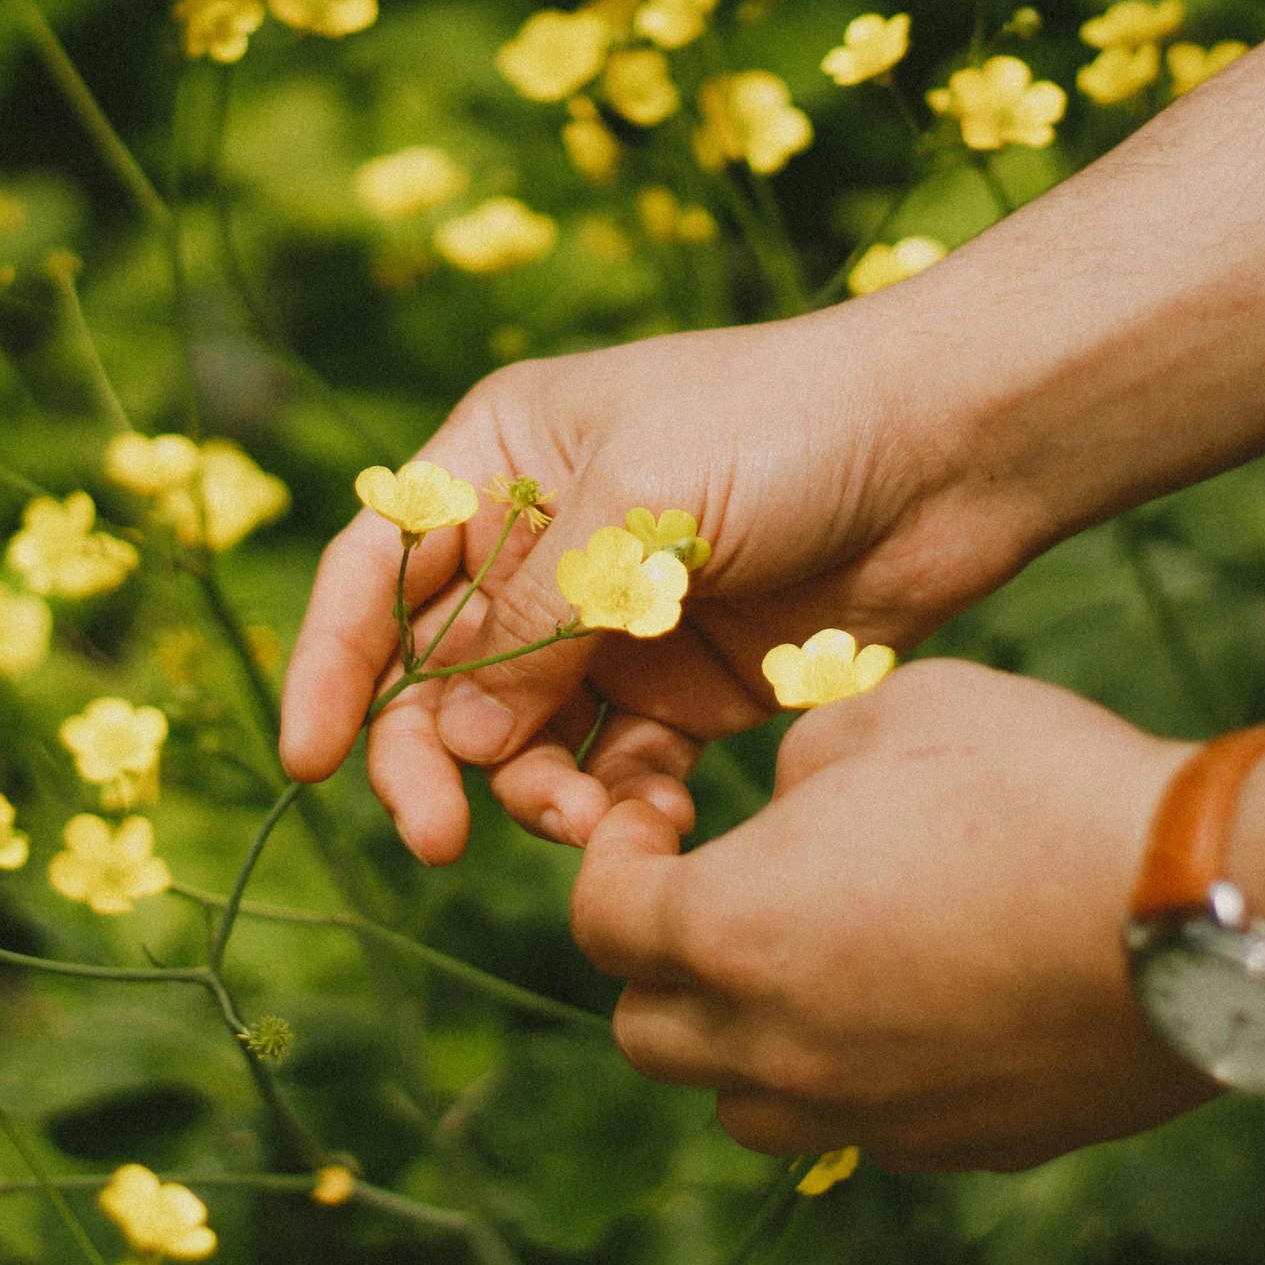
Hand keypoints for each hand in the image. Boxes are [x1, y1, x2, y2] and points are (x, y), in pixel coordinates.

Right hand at [278, 306, 1032, 862]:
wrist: (951, 454)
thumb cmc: (788, 426)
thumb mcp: (641, 498)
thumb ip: (537, 620)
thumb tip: (450, 739)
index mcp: (500, 459)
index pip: (379, 571)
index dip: (333, 667)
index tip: (313, 761)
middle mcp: (539, 544)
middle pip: (436, 675)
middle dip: (428, 759)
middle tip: (438, 838)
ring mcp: (610, 621)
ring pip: (518, 739)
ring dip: (529, 792)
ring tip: (583, 823)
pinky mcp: (681, 687)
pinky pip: (611, 769)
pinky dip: (614, 805)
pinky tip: (650, 818)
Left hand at [573, 658, 1216, 1170]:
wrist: (1205, 904)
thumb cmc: (1040, 783)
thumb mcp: (897, 708)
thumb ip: (804, 757)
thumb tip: (788, 804)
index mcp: (735, 927)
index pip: (599, 920)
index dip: (610, 859)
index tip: (660, 821)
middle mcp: (781, 1045)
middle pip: (647, 1034)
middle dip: (659, 961)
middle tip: (720, 894)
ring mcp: (870, 1113)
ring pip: (741, 1104)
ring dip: (743, 1038)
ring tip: (813, 959)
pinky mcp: (960, 1148)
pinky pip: (860, 1127)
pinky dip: (850, 1075)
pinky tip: (916, 1002)